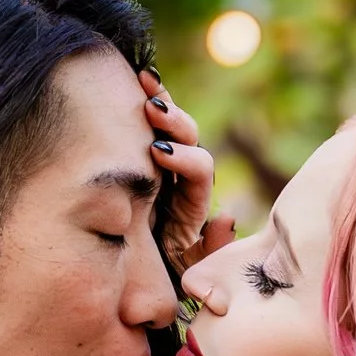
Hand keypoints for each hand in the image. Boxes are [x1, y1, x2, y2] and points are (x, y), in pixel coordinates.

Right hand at [142, 70, 233, 274]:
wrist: (129, 280)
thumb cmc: (158, 277)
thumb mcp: (186, 268)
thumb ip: (208, 248)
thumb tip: (226, 215)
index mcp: (192, 201)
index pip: (200, 169)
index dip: (187, 159)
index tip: (161, 155)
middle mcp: (179, 176)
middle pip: (189, 137)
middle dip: (175, 122)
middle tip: (153, 110)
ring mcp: (159, 164)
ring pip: (169, 124)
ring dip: (162, 101)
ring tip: (145, 82)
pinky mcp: (138, 156)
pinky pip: (146, 121)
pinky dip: (148, 96)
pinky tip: (140, 74)